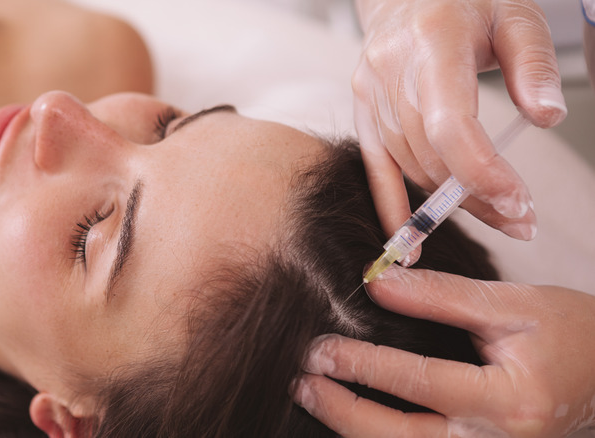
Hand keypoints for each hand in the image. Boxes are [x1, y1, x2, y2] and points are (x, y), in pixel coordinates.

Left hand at [293, 266, 594, 437]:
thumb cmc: (572, 335)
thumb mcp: (513, 305)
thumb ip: (442, 296)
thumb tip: (376, 282)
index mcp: (509, 401)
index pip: (420, 383)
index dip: (364, 365)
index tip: (320, 349)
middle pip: (402, 437)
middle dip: (344, 411)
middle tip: (301, 382)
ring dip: (355, 429)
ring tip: (314, 399)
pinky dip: (385, 437)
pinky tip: (353, 417)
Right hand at [353, 0, 565, 244]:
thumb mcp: (517, 16)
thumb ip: (534, 65)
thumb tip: (546, 117)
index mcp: (431, 41)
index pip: (449, 123)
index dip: (481, 171)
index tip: (517, 202)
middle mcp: (391, 69)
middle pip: (431, 153)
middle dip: (477, 195)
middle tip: (521, 220)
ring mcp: (370, 92)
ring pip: (410, 164)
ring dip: (450, 200)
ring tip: (495, 214)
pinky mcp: (363, 109)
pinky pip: (376, 167)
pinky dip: (393, 205)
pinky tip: (410, 240)